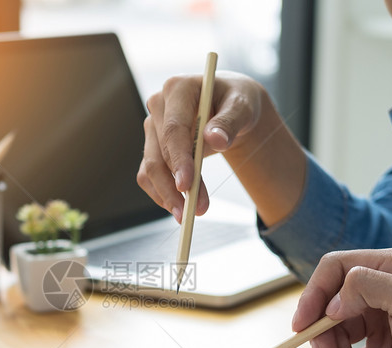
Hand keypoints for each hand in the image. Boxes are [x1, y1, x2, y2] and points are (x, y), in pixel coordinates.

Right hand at [138, 72, 304, 225]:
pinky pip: (149, 176)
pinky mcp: (152, 146)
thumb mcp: (243, 107)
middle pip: (159, 154)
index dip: (178, 159)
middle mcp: (159, 106)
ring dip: (167, 195)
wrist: (229, 107)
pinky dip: (162, 194)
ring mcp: (152, 128)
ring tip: (187, 215)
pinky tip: (179, 207)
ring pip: (151, 168)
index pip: (173, 129)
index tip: (186, 185)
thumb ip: (230, 121)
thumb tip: (215, 139)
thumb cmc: (236, 102)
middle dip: (176, 186)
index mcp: (178, 88)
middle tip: (195, 210)